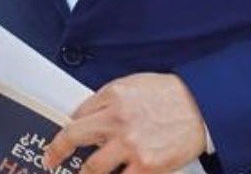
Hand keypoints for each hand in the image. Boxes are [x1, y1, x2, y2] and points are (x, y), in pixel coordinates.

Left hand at [43, 73, 206, 173]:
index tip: (60, 136)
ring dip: (85, 173)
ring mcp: (131, 145)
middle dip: (57, 151)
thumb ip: (108, 100)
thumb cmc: (168, 94)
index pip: (78, 114)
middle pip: (75, 137)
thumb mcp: (132, 85)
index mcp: (112, 96)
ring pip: (93, 167)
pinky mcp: (147, 166)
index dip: (68, 127)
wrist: (199, 106)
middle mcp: (117, 120)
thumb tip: (88, 115)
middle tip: (50, 159)